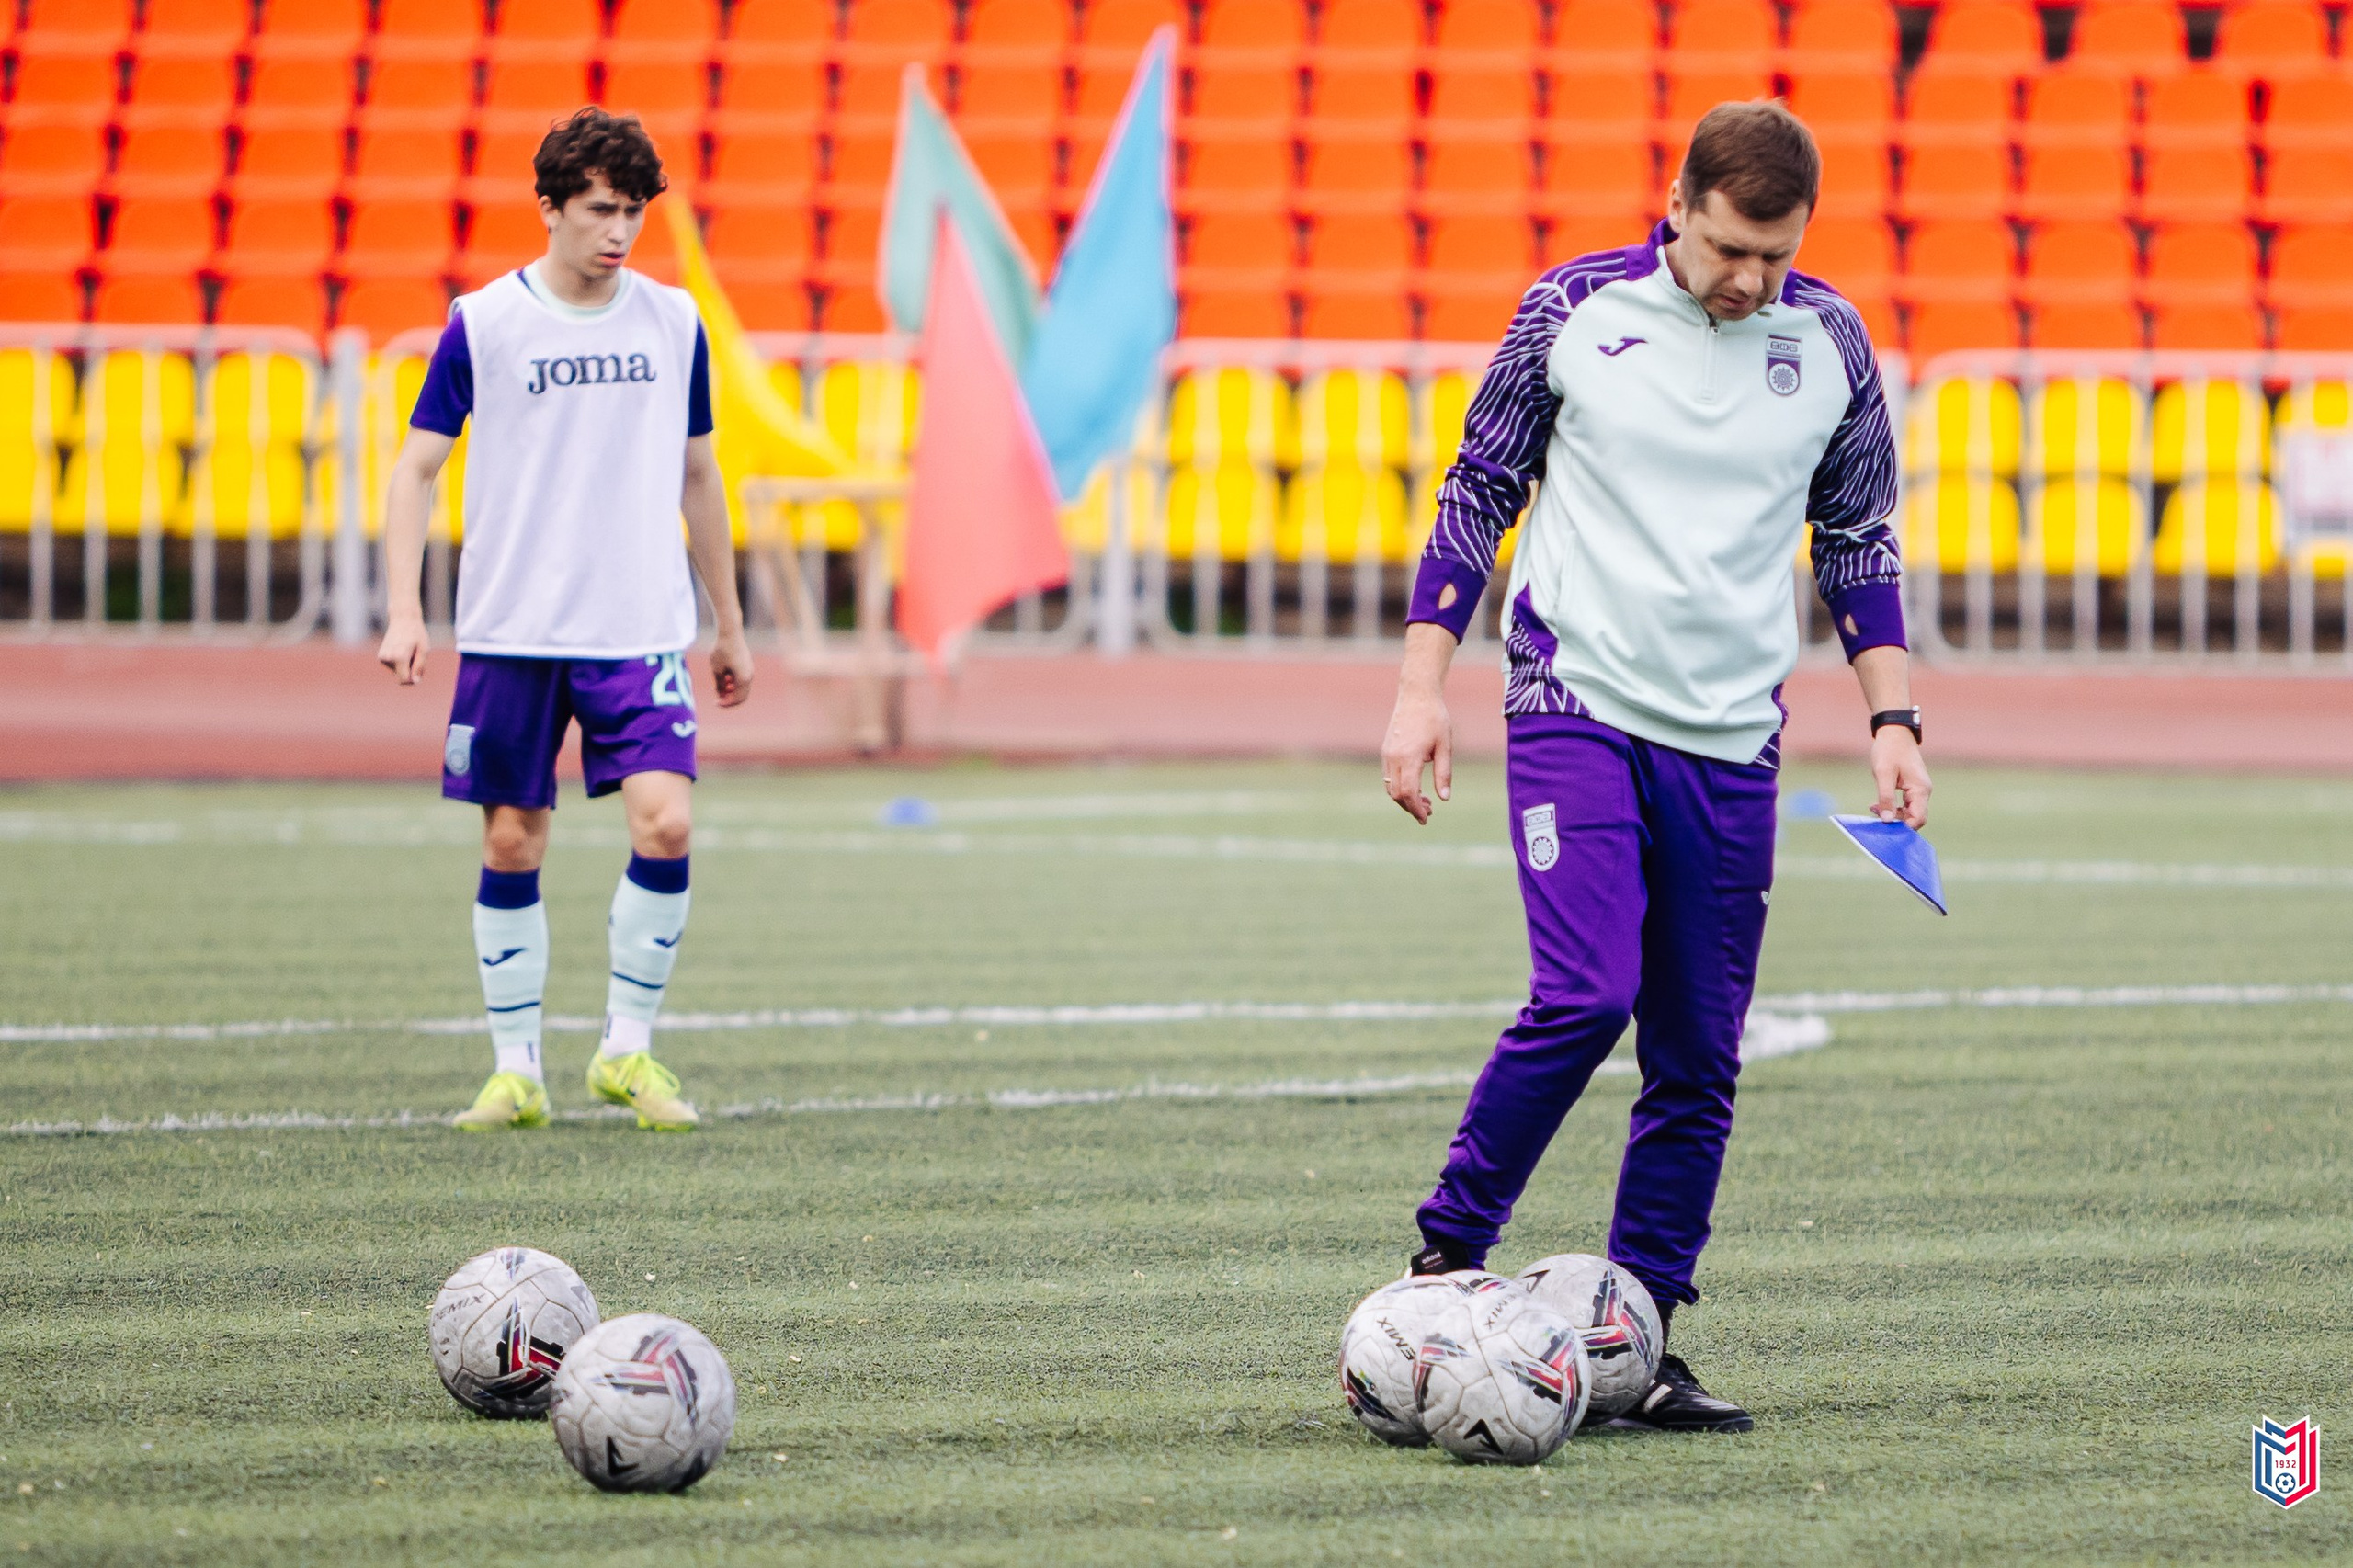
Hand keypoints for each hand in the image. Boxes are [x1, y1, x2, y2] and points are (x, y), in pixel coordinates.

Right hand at [376, 615, 427, 684]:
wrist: (402, 619)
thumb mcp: (424, 650)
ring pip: (396, 671)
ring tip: (408, 651)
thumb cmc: (416, 633)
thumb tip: (415, 682)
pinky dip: (399, 662)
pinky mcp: (380, 656)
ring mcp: (382, 657)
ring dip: (404, 665)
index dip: (412, 680)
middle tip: (415, 656)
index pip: (403, 680)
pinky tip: (401, 650)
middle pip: (401, 676)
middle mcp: (388, 658)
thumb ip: (419, 667)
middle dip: (409, 671)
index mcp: (399, 657)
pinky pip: (392, 666)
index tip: (418, 673)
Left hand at [707, 628, 753, 707]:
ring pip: (742, 688)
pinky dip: (734, 683)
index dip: (726, 703)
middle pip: (742, 696)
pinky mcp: (747, 665)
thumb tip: (720, 695)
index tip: (715, 703)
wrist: (730, 632)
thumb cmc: (722, 650)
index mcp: (743, 679)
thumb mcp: (716, 669)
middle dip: (730, 699)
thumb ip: (718, 684)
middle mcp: (749, 676)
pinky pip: (742, 680)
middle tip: (718, 699)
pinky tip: (725, 676)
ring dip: (731, 690)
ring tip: (720, 684)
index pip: (736, 699)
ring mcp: (750, 670)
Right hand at [1382, 679, 1451, 825]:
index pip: (1409, 793)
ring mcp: (1387, 754)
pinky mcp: (1386, 750)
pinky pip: (1389, 776)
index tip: (1427, 817)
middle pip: (1397, 794)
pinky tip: (1415, 786)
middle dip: (1411, 807)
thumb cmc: (1434, 718)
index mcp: (1409, 757)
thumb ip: (1444, 773)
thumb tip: (1444, 798)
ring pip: (1390, 786)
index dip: (1417, 809)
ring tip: (1425, 800)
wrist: (1416, 695)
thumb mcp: (1445, 746)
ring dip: (1405, 798)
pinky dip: (1400, 786)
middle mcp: (1393, 757)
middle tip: (1429, 812)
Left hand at [1870, 725, 1930, 827]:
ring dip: (1893, 814)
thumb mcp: (1883, 774)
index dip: (1904, 827)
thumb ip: (1885, 797)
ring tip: (1873, 808)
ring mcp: (1919, 790)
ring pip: (1909, 812)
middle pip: (1915, 817)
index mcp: (1920, 789)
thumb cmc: (1889, 750)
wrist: (1894, 733)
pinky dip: (1893, 807)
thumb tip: (1887, 819)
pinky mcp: (1912, 787)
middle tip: (1875, 816)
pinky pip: (1905, 804)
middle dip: (1896, 821)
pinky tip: (1878, 804)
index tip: (1886, 828)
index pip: (1918, 818)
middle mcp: (1923, 791)